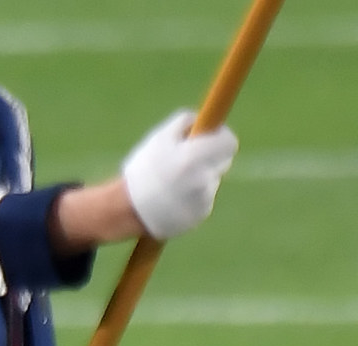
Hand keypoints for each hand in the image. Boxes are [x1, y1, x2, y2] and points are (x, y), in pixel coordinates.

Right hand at [120, 110, 237, 240]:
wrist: (129, 211)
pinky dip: (193, 195)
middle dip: (210, 156)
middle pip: (224, 161)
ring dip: (199, 176)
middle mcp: (203, 179)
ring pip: (212, 179)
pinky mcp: (201, 214)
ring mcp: (204, 199)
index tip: (212, 137)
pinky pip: (204, 197)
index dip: (221, 137)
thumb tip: (204, 119)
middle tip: (188, 158)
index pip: (229, 143)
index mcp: (193, 157)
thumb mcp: (159, 139)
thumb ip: (184, 123)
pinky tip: (174, 198)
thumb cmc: (143, 170)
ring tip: (173, 182)